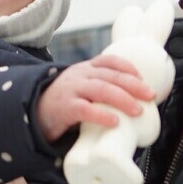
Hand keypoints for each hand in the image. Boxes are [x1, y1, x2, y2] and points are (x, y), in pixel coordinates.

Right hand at [35, 55, 156, 143]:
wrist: (32, 112)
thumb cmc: (63, 103)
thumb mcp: (80, 89)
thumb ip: (101, 91)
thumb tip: (134, 104)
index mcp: (85, 70)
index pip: (109, 61)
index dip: (128, 68)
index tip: (143, 78)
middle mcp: (79, 76)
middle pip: (110, 76)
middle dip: (133, 85)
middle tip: (150, 95)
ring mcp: (71, 90)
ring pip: (101, 90)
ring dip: (123, 99)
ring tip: (137, 110)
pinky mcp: (64, 108)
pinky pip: (85, 110)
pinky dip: (101, 115)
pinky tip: (114, 122)